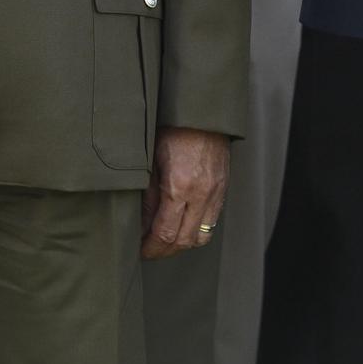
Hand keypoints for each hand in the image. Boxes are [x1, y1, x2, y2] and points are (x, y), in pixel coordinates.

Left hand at [141, 127, 229, 258]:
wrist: (203, 112)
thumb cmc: (174, 130)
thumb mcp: (151, 161)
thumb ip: (147, 196)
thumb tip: (141, 224)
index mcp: (180, 186)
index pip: (165, 234)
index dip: (150, 248)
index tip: (139, 250)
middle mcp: (201, 194)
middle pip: (184, 241)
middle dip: (163, 251)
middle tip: (148, 250)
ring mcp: (215, 193)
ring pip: (201, 237)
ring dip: (182, 244)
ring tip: (165, 241)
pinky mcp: (223, 189)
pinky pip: (211, 222)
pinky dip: (196, 230)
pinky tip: (183, 225)